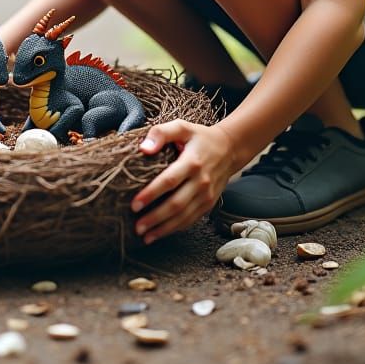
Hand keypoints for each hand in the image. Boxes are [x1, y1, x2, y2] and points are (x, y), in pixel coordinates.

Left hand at [130, 120, 236, 243]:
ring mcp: (207, 195)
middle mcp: (201, 181)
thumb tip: (143, 148)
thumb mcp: (181, 127)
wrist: (229, 149)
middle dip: (155, 218)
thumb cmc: (199, 137)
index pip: (169, 181)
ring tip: (145, 236)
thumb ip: (161, 133)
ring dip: (164, 228)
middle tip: (137, 226)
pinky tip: (160, 233)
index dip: (151, 193)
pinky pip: (191, 219)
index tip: (135, 204)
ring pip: (184, 217)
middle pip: (176, 204)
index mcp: (192, 162)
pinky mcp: (209, 204)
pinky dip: (175, 228)